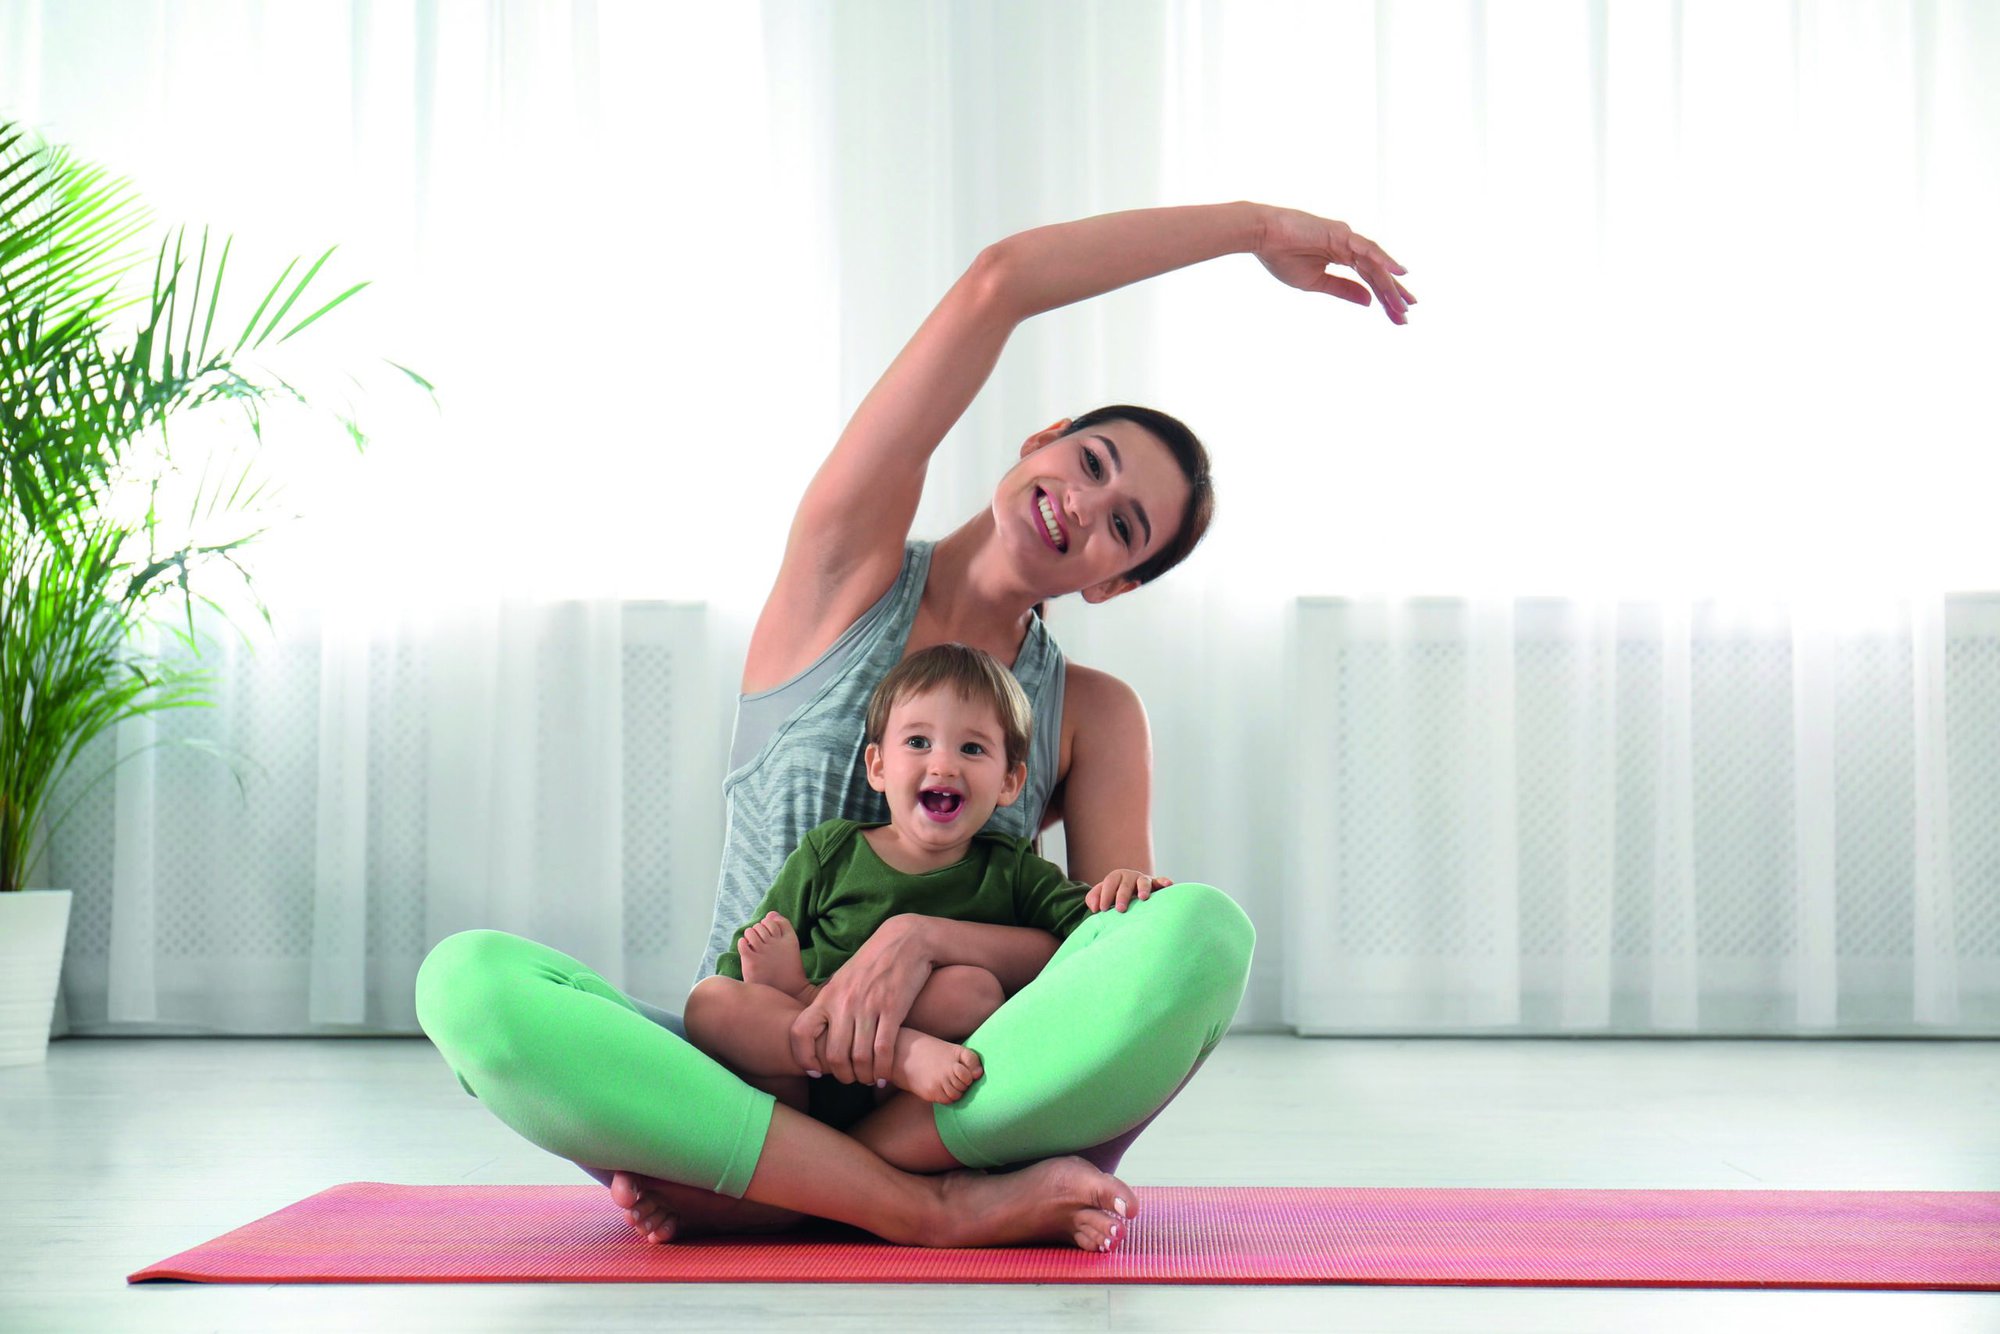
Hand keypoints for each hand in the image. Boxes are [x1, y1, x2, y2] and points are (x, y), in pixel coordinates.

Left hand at [787, 914, 930, 1086]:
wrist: (905, 940)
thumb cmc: (873, 963)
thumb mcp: (843, 979)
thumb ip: (831, 1003)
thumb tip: (820, 1030)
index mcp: (827, 995)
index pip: (801, 1032)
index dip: (804, 1057)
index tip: (816, 1070)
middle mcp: (843, 1002)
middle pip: (833, 1054)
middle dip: (842, 1075)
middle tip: (850, 1078)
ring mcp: (868, 1006)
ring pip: (859, 1057)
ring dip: (864, 1075)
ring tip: (869, 1078)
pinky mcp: (892, 1008)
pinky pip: (883, 1049)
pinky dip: (883, 1068)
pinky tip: (885, 1074)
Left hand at [1086, 869, 1173, 913]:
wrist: (1128, 892)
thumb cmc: (1113, 896)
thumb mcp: (1101, 896)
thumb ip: (1093, 899)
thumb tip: (1094, 907)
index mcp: (1115, 877)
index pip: (1109, 884)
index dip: (1105, 896)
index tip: (1103, 909)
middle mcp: (1129, 876)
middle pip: (1125, 884)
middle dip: (1122, 896)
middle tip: (1120, 909)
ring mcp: (1143, 880)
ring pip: (1143, 882)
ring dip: (1143, 889)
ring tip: (1143, 898)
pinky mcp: (1155, 884)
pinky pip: (1160, 882)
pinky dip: (1164, 882)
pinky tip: (1169, 884)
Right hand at [1254, 207, 1414, 324]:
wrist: (1262, 236)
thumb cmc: (1282, 256)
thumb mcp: (1316, 282)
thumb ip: (1344, 289)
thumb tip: (1369, 301)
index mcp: (1342, 257)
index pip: (1370, 280)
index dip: (1384, 298)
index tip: (1398, 316)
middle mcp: (1350, 246)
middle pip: (1377, 274)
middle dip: (1392, 295)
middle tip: (1407, 315)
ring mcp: (1347, 238)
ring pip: (1375, 265)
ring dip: (1390, 285)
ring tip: (1404, 304)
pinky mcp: (1341, 233)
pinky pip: (1366, 248)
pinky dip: (1383, 259)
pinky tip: (1398, 272)